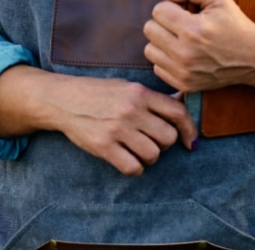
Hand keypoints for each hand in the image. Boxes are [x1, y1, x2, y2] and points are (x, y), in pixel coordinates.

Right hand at [48, 75, 196, 175]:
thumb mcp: (127, 87)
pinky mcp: (104, 146)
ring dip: (150, 157)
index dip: (189, 129)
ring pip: (153, 155)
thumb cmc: (99, 92)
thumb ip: (153, 97)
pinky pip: (133, 167)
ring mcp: (117, 129)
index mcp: (140, 92)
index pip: (177, 112)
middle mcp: (131, 110)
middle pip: (167, 137)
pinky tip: (128, 159)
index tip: (190, 141)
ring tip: (138, 150)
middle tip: (153, 141)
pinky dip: (135, 168)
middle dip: (165, 144)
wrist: (64, 99)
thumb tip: (182, 102)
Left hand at [143, 0, 254, 91]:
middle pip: (149, 29)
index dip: (171, 7)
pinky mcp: (184, 85)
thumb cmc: (234, 24)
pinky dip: (166, 60)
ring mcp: (183, 72)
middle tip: (182, 24)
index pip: (158, 11)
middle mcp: (185, 53)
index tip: (185, 11)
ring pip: (149, 49)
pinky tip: (183, 54)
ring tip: (181, 39)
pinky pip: (157, 68)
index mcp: (193, 29)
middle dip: (164, 23)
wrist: (253, 58)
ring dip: (162, 41)